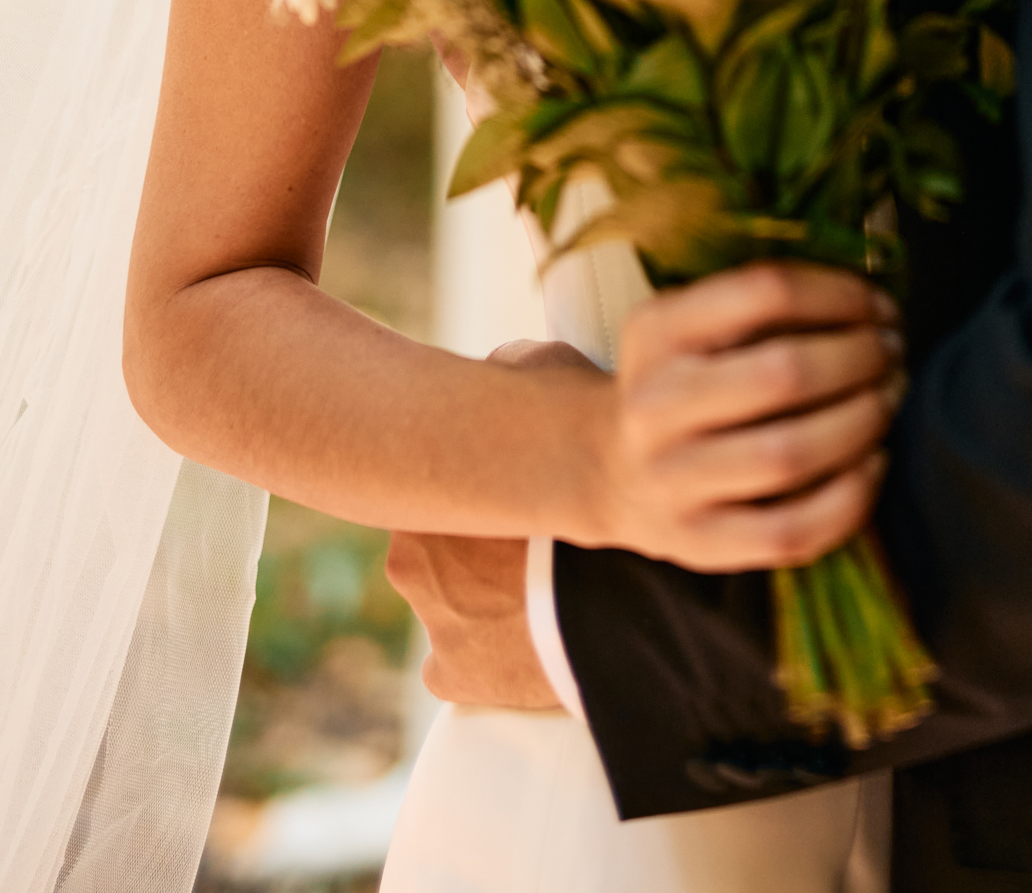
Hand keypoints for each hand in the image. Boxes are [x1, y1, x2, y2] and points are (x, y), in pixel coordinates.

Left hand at [384, 338, 585, 711]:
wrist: (620, 591)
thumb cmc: (592, 477)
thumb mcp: (561, 393)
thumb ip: (517, 370)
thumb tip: (495, 357)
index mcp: (428, 492)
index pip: (433, 477)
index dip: (471, 480)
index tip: (505, 488)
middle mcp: (411, 556)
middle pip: (434, 541)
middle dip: (470, 542)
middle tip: (525, 542)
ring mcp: (428, 620)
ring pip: (443, 602)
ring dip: (477, 597)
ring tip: (535, 591)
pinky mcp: (451, 675)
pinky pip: (456, 665)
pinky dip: (484, 657)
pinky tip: (522, 641)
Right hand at [589, 262, 903, 573]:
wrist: (606, 468)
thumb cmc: (677, 380)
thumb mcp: (688, 323)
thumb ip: (759, 304)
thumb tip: (869, 300)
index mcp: (657, 330)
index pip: (764, 292)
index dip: (839, 294)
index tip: (878, 304)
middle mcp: (656, 404)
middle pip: (785, 374)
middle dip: (860, 357)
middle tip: (891, 352)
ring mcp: (673, 481)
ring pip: (792, 455)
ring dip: (863, 421)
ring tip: (887, 399)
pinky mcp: (699, 545)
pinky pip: (793, 531)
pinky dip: (850, 497)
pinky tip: (872, 461)